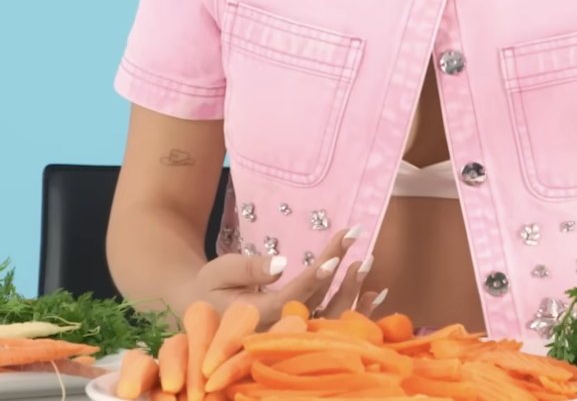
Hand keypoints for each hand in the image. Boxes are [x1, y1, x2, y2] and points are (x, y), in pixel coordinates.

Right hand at [188, 224, 376, 325]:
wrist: (201, 313)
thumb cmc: (209, 288)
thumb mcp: (220, 272)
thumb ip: (249, 269)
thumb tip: (282, 263)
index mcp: (259, 316)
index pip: (296, 294)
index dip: (319, 275)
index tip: (339, 251)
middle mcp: (281, 330)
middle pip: (319, 305)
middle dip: (343, 276)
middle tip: (358, 241)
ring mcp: (291, 334)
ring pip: (330, 318)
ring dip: (353, 291)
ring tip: (368, 260)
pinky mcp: (298, 332)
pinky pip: (332, 326)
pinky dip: (356, 311)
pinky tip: (374, 292)